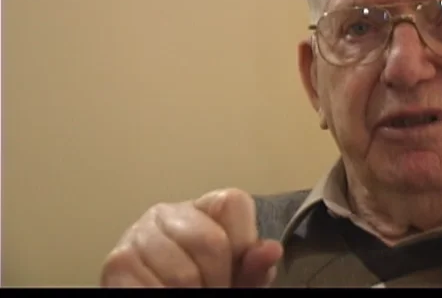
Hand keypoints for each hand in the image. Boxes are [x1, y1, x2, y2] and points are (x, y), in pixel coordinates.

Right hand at [100, 188, 282, 286]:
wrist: (154, 292)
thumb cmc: (198, 282)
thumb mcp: (232, 274)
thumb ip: (253, 265)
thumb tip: (272, 251)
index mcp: (201, 206)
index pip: (234, 204)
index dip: (241, 244)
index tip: (233, 266)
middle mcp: (166, 211)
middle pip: (211, 241)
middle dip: (216, 278)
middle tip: (208, 288)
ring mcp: (138, 233)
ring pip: (183, 273)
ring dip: (189, 294)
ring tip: (185, 293)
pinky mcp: (118, 261)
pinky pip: (154, 288)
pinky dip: (163, 297)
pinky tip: (162, 291)